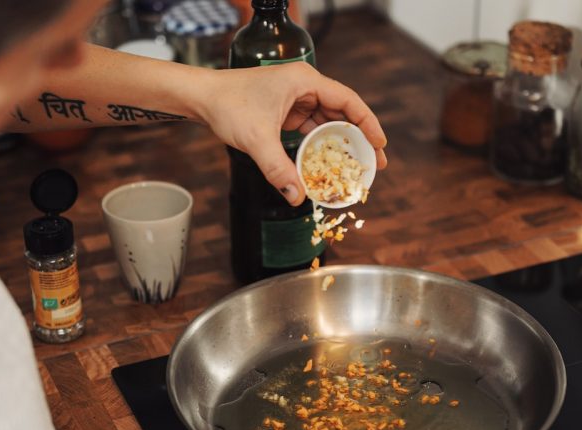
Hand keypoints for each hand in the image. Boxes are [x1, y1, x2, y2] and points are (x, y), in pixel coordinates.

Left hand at [195, 62, 387, 205]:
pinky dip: (318, 145)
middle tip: (373, 164)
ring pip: (326, 122)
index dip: (368, 124)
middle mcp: (304, 86)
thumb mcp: (256, 139)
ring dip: (339, 144)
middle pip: (342, 113)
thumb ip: (278, 168)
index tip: (380, 146)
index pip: (348, 101)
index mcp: (304, 81)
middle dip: (357, 139)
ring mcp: (295, 98)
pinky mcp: (285, 110)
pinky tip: (326, 163)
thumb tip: (297, 196)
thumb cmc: (227, 105)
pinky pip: (310, 128)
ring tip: (354, 167)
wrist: (201, 98)